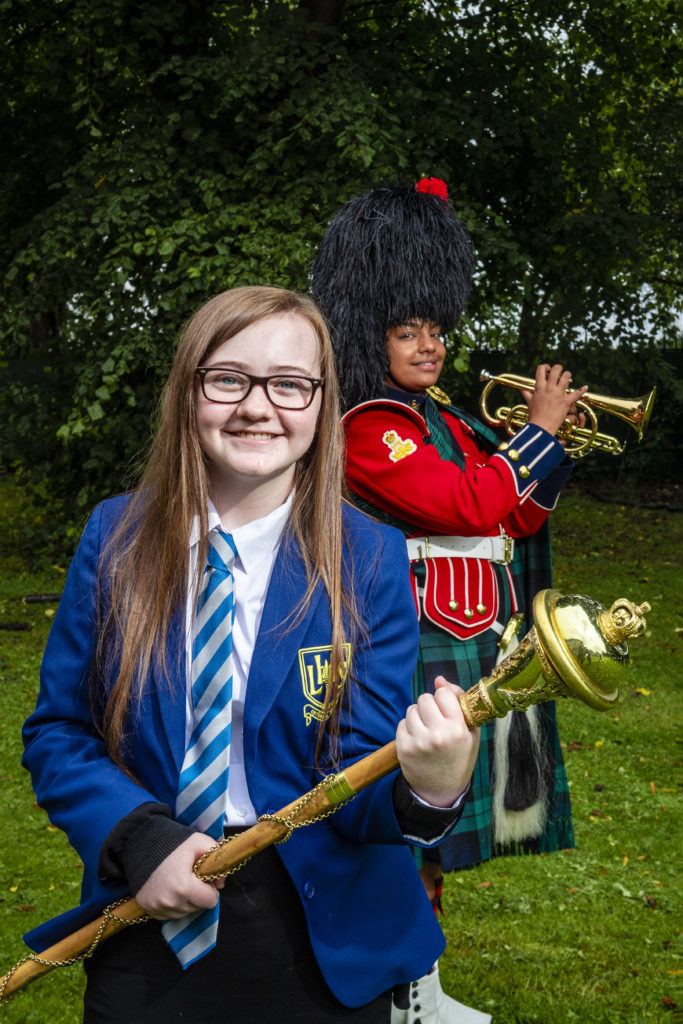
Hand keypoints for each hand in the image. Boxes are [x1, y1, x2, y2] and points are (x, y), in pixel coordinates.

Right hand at [134, 832, 224, 919]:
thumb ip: (217, 858)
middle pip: (198, 907)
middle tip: (191, 876)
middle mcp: (169, 903)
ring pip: (184, 912)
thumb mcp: (199, 842)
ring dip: (186, 900)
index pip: (210, 901)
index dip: (210, 887)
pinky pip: (170, 914)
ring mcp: (157, 908)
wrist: (141, 844)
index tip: (202, 876)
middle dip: (199, 893)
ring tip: (179, 880)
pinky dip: (173, 903)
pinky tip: (169, 887)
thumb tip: (221, 883)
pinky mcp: (148, 910)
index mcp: (183, 887)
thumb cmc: (172, 843)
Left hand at [395, 676, 479, 807]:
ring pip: (411, 709)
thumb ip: (458, 701)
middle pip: (424, 698)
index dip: (444, 699)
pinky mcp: (403, 748)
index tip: (447, 709)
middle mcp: (438, 735)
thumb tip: (438, 679)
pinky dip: (408, 728)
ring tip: (427, 731)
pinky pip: (401, 723)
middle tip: (436, 720)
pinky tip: (418, 740)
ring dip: (418, 716)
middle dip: (430, 705)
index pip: (443, 694)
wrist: (442, 791)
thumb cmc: (459, 757)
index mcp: (458, 730)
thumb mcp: (469, 732)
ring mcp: (418, 742)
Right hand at [521, 364, 587, 438]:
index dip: (546, 367)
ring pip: (566, 377)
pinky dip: (582, 390)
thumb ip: (526, 393)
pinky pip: (577, 393)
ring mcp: (558, 394)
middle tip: (560, 372)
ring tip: (568, 378)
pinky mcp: (566, 402)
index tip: (548, 371)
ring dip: (568, 375)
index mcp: (539, 387)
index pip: (541, 369)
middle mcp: (548, 388)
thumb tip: (521, 388)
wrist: (541, 426)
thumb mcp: (529, 402)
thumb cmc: (535, 415)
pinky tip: (585, 387)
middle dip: (559, 368)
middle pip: (556, 369)